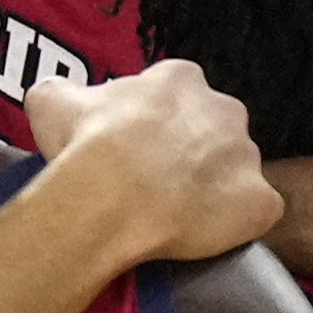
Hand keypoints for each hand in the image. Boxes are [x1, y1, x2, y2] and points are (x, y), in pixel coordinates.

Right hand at [24, 59, 278, 261]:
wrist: (111, 196)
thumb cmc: (84, 144)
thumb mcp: (52, 101)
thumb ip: (62, 92)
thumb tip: (58, 96)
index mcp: (180, 79)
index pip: (176, 96)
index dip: (154, 123)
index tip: (133, 146)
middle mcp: (224, 109)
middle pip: (214, 130)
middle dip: (190, 152)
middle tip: (154, 181)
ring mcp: (248, 156)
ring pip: (235, 171)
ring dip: (213, 188)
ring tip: (176, 214)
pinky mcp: (260, 202)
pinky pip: (256, 212)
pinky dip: (236, 223)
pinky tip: (203, 233)